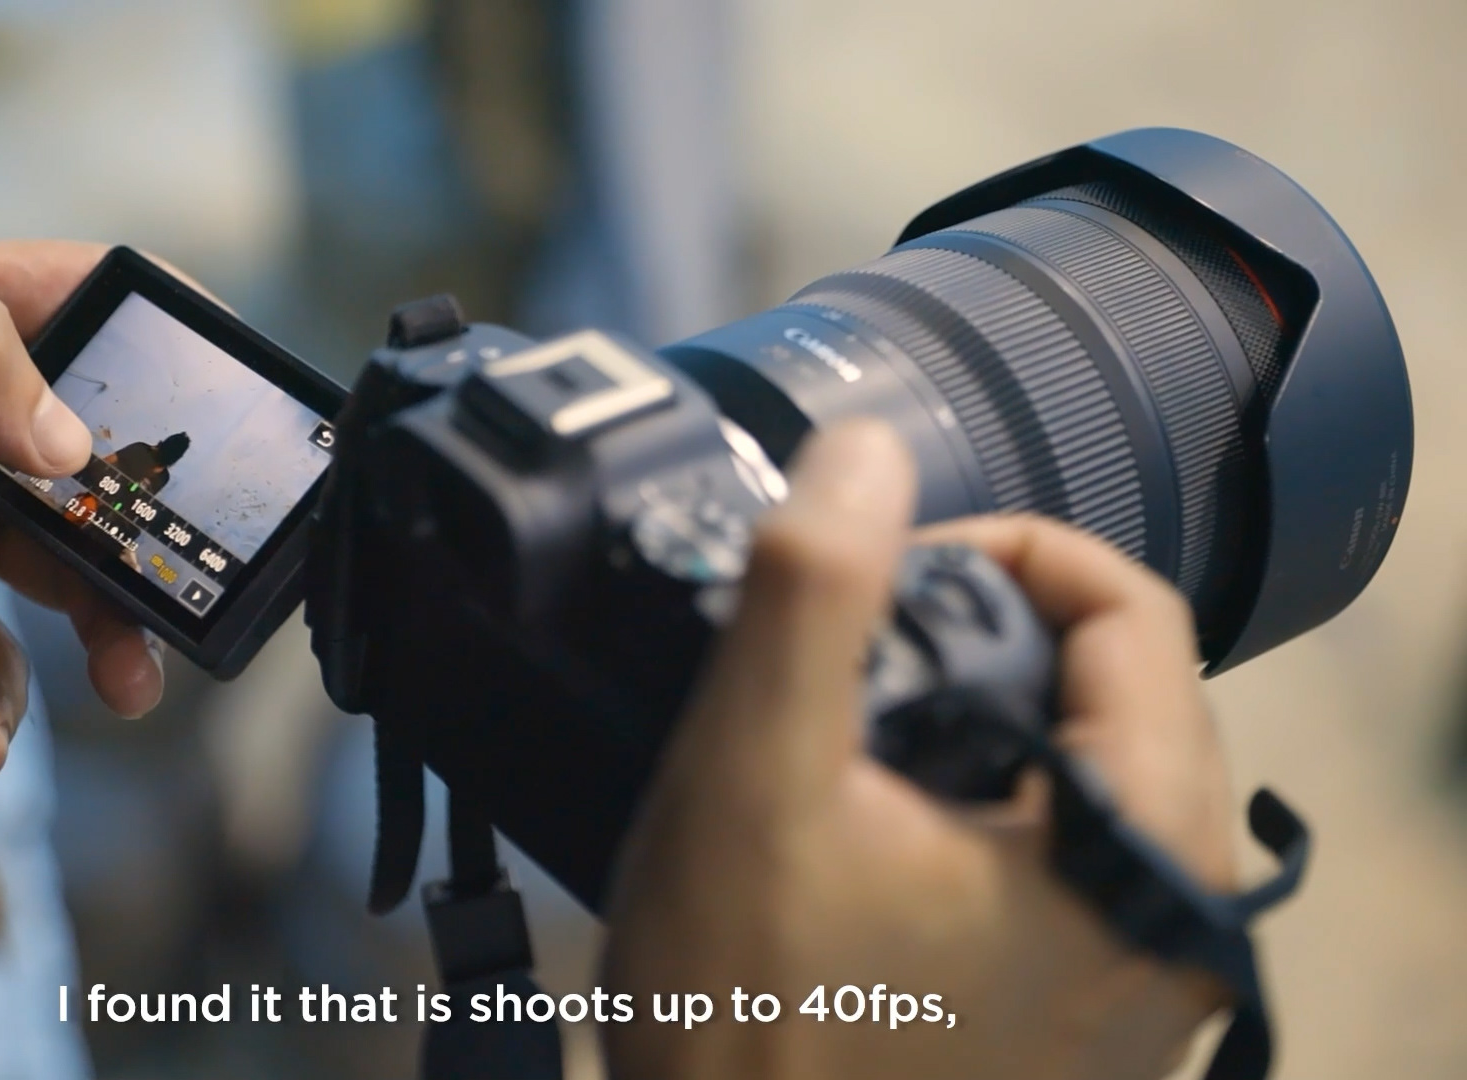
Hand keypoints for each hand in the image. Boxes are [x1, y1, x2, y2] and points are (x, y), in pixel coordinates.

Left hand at [0, 240, 165, 779]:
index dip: (158, 326)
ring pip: (74, 573)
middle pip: (98, 452)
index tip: (236, 385)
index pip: (69, 297)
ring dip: (115, 629)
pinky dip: (1, 713)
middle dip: (156, 510)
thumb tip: (77, 438)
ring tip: (133, 682)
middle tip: (199, 560)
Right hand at [601, 419, 1239, 1079]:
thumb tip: (863, 448)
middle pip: (1112, 683)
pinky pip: (1065, 854)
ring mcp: (1143, 981)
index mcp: (1150, 849)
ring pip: (1084, 766)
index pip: (1131, 607)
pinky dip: (976, 808)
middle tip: (841, 665)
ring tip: (841, 751)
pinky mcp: (1089, 1020)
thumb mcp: (752, 782)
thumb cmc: (752, 1036)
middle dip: (973, 636)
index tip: (874, 581)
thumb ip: (810, 596)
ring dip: (968, 720)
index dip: (992, 549)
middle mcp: (1182, 921)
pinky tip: (868, 839)